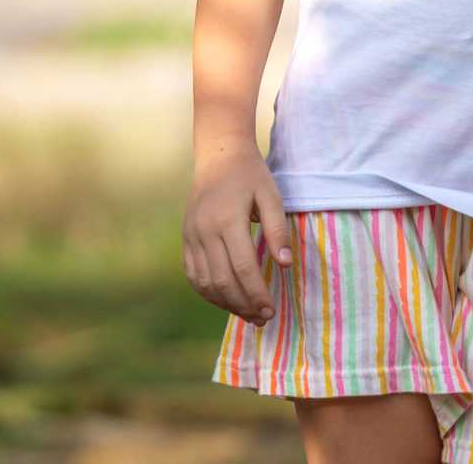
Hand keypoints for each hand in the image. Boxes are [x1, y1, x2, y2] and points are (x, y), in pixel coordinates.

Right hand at [184, 145, 290, 323]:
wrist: (219, 156)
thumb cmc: (250, 175)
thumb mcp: (271, 195)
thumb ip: (278, 230)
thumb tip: (286, 265)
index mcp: (227, 219)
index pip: (243, 267)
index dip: (257, 293)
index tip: (272, 310)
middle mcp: (204, 230)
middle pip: (223, 279)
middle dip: (244, 304)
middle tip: (264, 317)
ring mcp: (191, 235)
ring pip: (205, 282)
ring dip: (226, 303)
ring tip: (249, 314)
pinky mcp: (186, 238)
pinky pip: (193, 274)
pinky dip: (209, 292)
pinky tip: (227, 300)